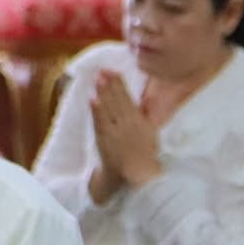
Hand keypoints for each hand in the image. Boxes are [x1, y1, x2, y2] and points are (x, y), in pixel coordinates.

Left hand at [91, 70, 162, 192]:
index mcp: (140, 121)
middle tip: (102, 69)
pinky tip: (92, 99)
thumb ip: (147, 115)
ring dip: (102, 93)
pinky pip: (100, 123)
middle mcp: (128, 124)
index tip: (112, 71)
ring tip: (97, 78)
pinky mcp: (105, 140)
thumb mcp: (151, 132)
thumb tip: (146, 98)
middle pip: (117, 100)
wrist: (136, 175)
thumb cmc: (144, 154)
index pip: (128, 99)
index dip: (119, 84)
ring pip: (108, 108)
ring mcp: (116, 132)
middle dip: (109, 84)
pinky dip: (96, 111)